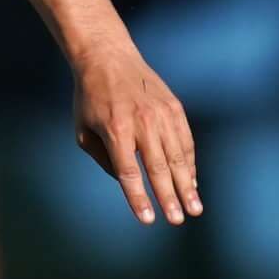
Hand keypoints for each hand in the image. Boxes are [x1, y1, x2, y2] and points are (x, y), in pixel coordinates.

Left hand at [72, 37, 198, 226]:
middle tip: (178, 220)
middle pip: (158, 167)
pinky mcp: (174, 107)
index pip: (129, 172)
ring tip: (194, 208)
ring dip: (187, 185)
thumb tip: (128, 182)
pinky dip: (189, 163)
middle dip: (169, 197)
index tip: (148, 220)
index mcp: (115, 129)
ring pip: (177, 156)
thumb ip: (103, 159)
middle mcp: (142, 122)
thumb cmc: (90, 99)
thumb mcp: (83, 131)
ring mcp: (161, 113)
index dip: (138, 198)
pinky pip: (185, 141)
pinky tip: (191, 182)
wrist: (108, 58)